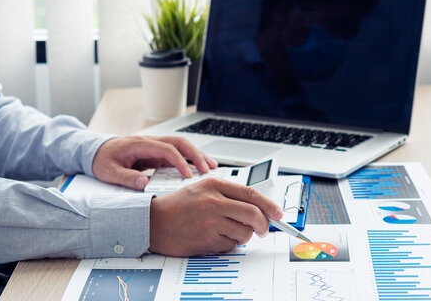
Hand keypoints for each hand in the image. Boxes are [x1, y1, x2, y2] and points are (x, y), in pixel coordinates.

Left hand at [92, 136, 217, 189]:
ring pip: (181, 147)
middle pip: (179, 143)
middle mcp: (150, 142)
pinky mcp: (156, 154)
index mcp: (140, 144)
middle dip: (196, 154)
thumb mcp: (108, 172)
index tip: (188, 175)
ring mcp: (155, 147)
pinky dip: (189, 160)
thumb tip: (144, 184)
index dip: (180, 162)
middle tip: (208, 169)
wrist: (95, 151)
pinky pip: (177, 154)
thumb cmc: (102, 160)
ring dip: (197, 155)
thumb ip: (126, 178)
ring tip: (211, 167)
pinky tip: (199, 168)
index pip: (167, 150)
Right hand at [149, 178, 283, 255]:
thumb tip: (256, 207)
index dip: (270, 205)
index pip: (251, 194)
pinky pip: (230, 245)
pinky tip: (214, 238)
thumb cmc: (177, 207)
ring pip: (244, 233)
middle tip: (263, 230)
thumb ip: (228, 195)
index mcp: (214, 185)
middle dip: (263, 225)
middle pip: (253, 214)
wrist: (152, 222)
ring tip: (227, 232)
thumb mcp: (202, 189)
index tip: (278, 214)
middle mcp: (213, 201)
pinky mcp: (207, 239)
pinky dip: (228, 245)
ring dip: (243, 236)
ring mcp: (211, 221)